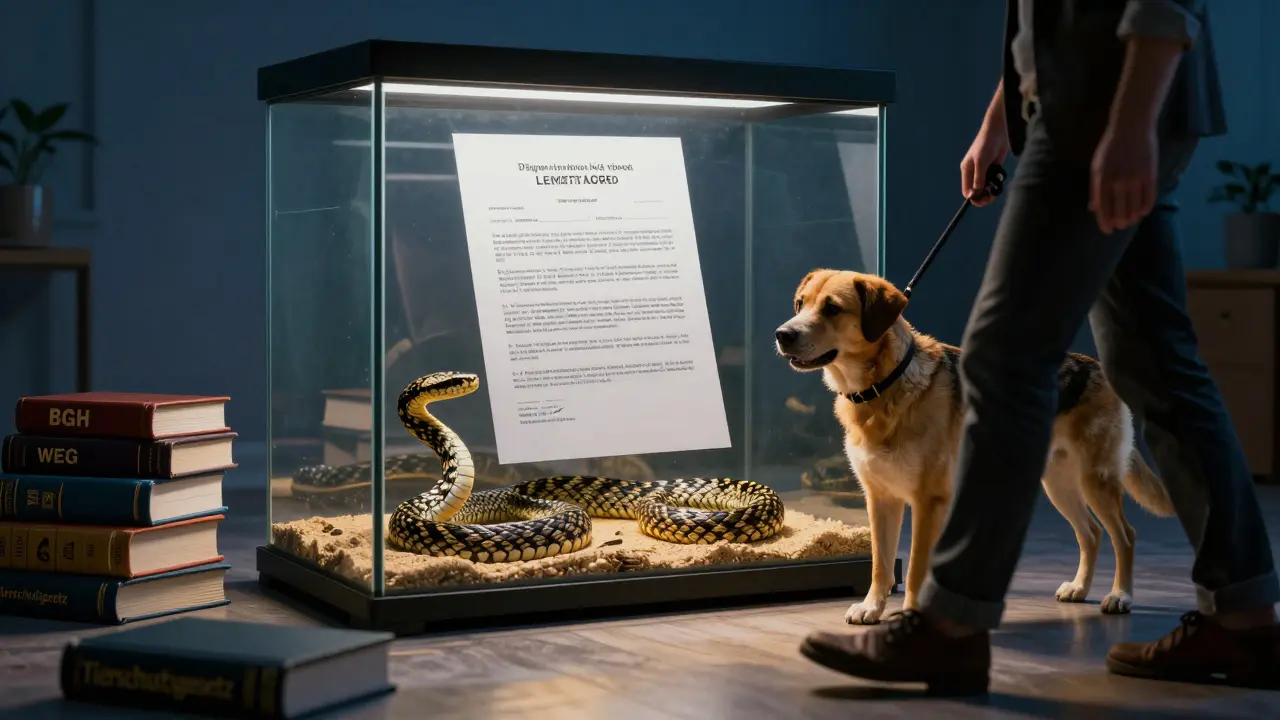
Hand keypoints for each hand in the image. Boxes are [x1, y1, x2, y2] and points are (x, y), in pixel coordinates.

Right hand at [960, 118, 1009, 206]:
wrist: (998, 131)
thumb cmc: (986, 144)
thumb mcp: (981, 163)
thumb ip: (978, 179)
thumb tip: (973, 195)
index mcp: (967, 171)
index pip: (967, 191)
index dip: (974, 198)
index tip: (983, 200)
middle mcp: (974, 173)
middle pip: (977, 192)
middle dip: (984, 196)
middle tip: (992, 196)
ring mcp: (984, 171)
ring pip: (987, 187)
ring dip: (992, 188)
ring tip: (997, 183)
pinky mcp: (993, 168)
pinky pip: (995, 180)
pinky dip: (998, 181)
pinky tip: (1000, 176)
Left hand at [1089, 119, 1157, 233]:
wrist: (1132, 127)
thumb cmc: (1111, 147)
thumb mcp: (1097, 166)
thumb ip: (1095, 188)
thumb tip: (1093, 208)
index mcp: (1102, 180)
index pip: (1103, 208)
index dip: (1105, 222)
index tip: (1107, 230)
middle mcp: (1118, 182)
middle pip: (1119, 211)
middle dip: (1119, 222)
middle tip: (1120, 226)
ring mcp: (1135, 179)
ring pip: (1134, 208)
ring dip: (1132, 218)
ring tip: (1130, 220)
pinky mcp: (1150, 175)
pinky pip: (1149, 198)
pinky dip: (1145, 208)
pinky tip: (1142, 211)